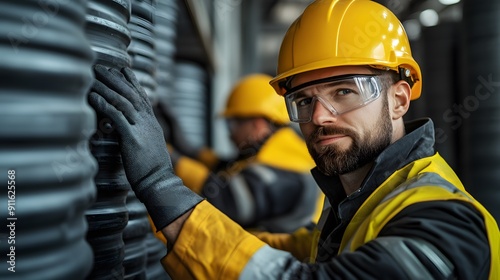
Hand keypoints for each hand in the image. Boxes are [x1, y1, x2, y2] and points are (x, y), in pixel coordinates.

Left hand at [88, 64, 201, 229]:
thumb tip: (131, 132)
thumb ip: (142, 135)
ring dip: (107, 87)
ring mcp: (141, 129)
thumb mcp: (150, 147)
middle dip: (116, 78)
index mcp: (152, 123)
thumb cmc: (153, 170)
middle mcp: (148, 122)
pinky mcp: (133, 139)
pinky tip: (94, 97)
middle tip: (102, 66)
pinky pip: (117, 117)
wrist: (160, 182)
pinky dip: (105, 105)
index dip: (132, 81)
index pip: (143, 96)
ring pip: (124, 101)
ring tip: (94, 77)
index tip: (123, 69)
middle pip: (131, 93)